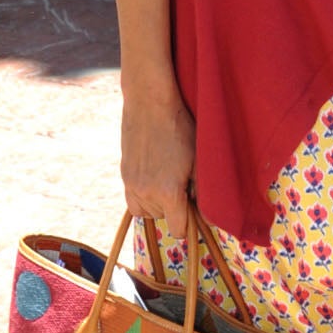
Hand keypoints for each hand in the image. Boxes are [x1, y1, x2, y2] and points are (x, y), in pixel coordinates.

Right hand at [120, 89, 195, 229]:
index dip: (190, 224)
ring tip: (169, 180)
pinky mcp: (124, 174)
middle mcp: (145, 193)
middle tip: (184, 182)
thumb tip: (209, 219)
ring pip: (146, 212)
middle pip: (163, 219)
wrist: (150, 103)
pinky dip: (144, 197)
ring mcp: (131, 184)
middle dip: (175, 208)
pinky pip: (133, 201)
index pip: (178, 229)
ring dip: (159, 204)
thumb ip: (203, 194)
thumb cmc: (181, 129)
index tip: (196, 210)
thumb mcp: (199, 162)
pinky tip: (155, 179)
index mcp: (168, 192)